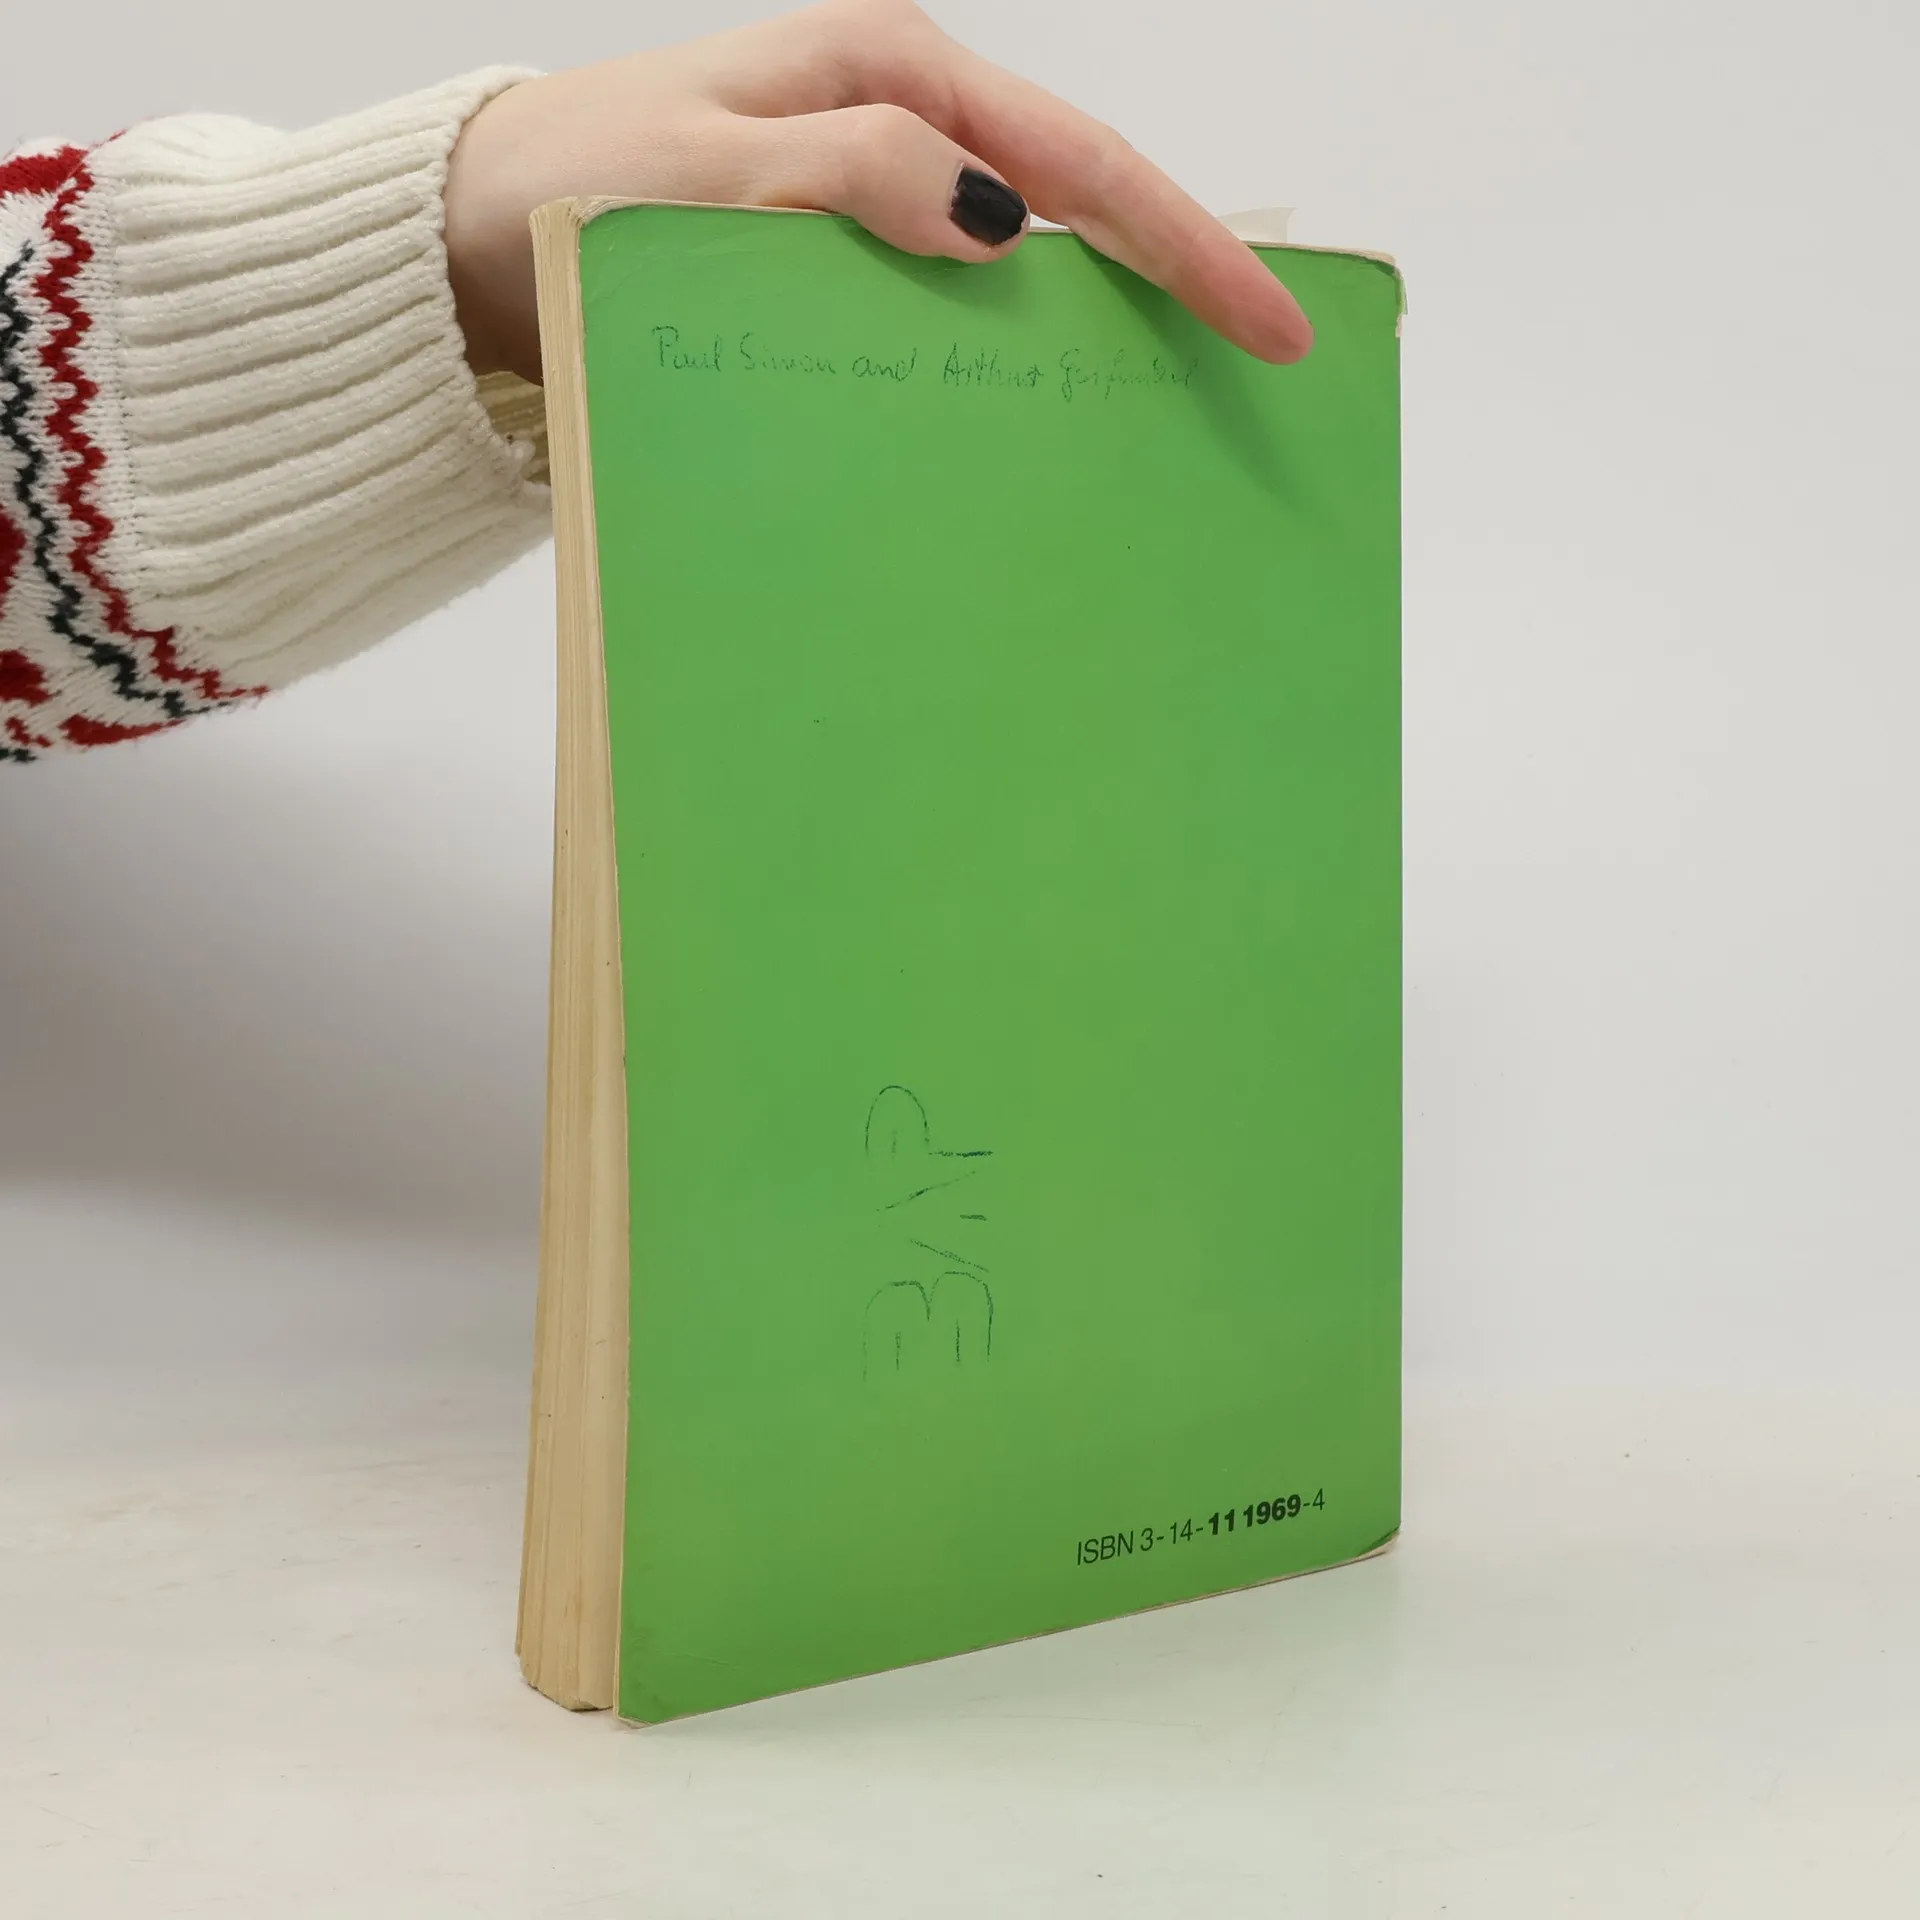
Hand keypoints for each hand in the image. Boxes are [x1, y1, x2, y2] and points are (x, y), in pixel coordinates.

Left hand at [444, 0, 1312, 383]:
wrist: (462, 243)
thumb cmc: (570, 191)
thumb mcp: (706, 172)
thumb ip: (853, 173)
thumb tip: (1005, 221)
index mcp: (887, 72)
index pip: (1078, 162)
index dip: (1187, 244)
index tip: (1268, 325)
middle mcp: (894, 124)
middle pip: (1076, 204)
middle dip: (1171, 282)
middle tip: (1249, 377)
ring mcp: (870, 194)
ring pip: (1021, 261)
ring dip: (1093, 328)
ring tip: (1166, 412)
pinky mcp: (837, 261)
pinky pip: (951, 304)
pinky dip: (1005, 353)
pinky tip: (1036, 407)